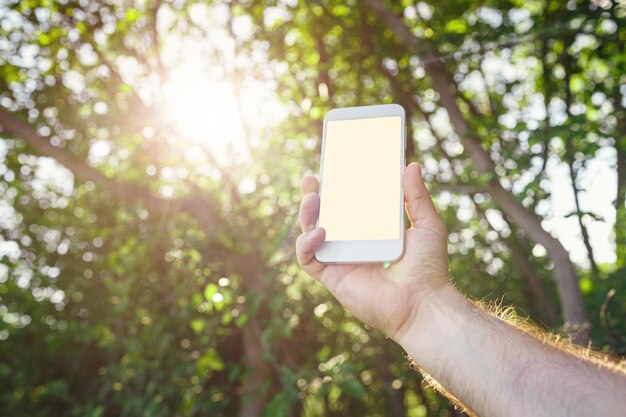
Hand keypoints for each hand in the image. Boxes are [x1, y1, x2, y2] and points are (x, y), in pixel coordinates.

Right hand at [296, 163, 451, 340]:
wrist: (424, 304)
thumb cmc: (429, 268)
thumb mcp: (427, 225)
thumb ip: (417, 196)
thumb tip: (412, 165)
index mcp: (370, 232)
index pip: (346, 207)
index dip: (334, 189)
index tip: (330, 169)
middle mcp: (352, 245)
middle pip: (322, 217)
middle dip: (311, 197)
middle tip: (310, 180)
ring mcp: (340, 261)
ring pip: (309, 234)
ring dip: (305, 215)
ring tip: (313, 198)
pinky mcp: (332, 278)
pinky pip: (307, 259)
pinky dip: (306, 244)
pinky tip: (320, 233)